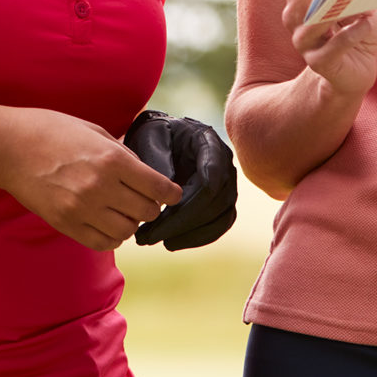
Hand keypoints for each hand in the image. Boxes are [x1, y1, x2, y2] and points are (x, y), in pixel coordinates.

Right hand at [5, 110, 182, 250]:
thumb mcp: (95, 132)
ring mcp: (81, 208)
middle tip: (146, 200)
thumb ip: (122, 153)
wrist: (10, 147)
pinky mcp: (65, 224)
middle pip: (146, 212)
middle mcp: (100, 186)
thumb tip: (146, 171)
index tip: (174, 194)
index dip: (171, 193)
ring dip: (131, 223)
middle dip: (151, 207)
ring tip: (124, 212)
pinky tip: (108, 224)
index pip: (157, 187)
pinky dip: (112, 237)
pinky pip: (102, 243)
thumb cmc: (53, 131)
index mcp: (111, 159)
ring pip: (127, 231)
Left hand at [124, 111, 237, 249]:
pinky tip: (173, 241)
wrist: (164, 135)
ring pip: (220, 218)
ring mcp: (228, 183)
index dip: (185, 206)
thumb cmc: (155, 135)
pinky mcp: (224, 200)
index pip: (209, 180)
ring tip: (159, 241)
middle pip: (215, 203)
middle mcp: (225, 163)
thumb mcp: (150, 138)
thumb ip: (157, 160)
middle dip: (182, 224)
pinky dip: (199, 237)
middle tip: (148, 237)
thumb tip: (167, 197)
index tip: (155, 222)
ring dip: (191, 235)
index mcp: (209, 143)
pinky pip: (220, 224)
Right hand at [276, 0, 376, 97]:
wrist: (353, 72)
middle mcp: (293, 18)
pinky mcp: (318, 62)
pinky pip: (336, 43)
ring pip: (316, 18)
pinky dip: (355, 30)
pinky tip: (367, 22)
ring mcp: (303, 42)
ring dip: (345, 6)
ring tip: (363, 0)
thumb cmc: (352, 30)